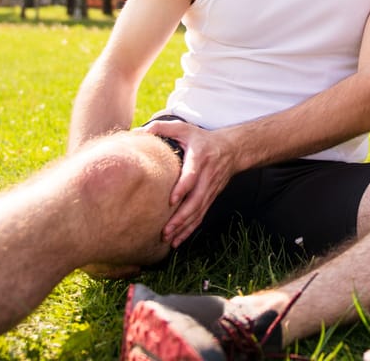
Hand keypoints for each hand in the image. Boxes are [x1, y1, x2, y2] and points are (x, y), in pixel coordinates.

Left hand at [138, 119, 237, 246]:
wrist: (232, 149)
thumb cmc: (202, 138)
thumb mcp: (184, 128)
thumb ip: (162, 128)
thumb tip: (136, 132)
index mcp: (200, 157)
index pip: (193, 175)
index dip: (183, 188)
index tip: (171, 200)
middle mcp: (207, 176)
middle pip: (196, 200)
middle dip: (181, 217)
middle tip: (165, 230)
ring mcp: (210, 189)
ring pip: (198, 211)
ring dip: (184, 227)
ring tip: (168, 239)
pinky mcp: (211, 197)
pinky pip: (200, 216)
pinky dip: (190, 229)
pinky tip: (178, 241)